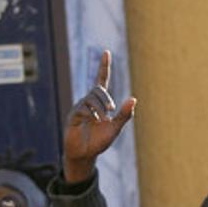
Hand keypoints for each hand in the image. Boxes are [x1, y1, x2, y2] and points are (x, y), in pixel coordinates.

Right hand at [63, 50, 135, 183]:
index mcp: (100, 103)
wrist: (85, 154)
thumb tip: (134, 99)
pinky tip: (95, 120)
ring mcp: (80, 108)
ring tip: (104, 120)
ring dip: (100, 108)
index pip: (101, 81)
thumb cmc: (99, 141)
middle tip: (111, 111)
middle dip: (106, 99)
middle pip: (98, 90)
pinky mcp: (73, 116)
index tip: (107, 52)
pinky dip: (91, 113)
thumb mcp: (115, 128)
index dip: (104, 67)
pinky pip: (83, 108)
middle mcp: (89, 102)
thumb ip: (124, 115)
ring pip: (91, 98)